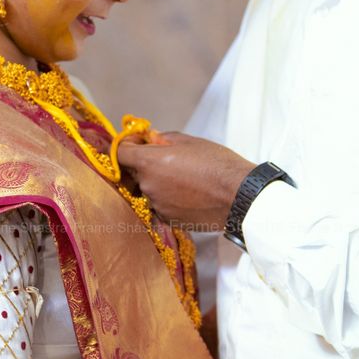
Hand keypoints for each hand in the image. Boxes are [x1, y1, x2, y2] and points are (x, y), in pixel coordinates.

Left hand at [120, 132, 253, 229]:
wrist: (239, 196)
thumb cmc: (217, 164)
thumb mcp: (189, 141)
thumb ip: (163, 139)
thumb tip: (150, 139)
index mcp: (149, 162)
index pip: (120, 153)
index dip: (127, 144)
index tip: (139, 142)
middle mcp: (148, 185)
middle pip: (134, 172)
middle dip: (146, 163)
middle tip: (168, 159)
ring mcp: (157, 205)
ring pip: (149, 189)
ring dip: (159, 182)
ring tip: (184, 178)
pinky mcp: (168, 219)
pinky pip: (160, 204)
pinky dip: (169, 198)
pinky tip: (189, 193)